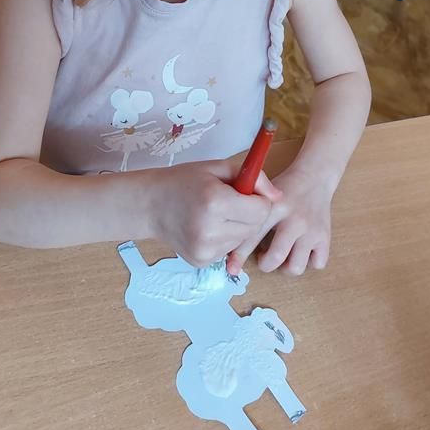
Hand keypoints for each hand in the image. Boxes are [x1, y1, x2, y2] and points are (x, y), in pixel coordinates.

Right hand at [147, 159, 278, 267]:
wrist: (150, 205)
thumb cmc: (186, 181)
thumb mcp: (219, 168)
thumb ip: (255, 178)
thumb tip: (279, 197)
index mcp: (216, 202)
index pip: (261, 211)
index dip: (258, 200)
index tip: (245, 193)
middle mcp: (210, 230)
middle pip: (254, 227)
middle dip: (249, 214)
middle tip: (230, 202)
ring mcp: (204, 250)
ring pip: (243, 241)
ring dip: (237, 228)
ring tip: (216, 215)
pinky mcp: (201, 261)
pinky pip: (228, 250)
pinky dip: (224, 239)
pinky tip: (208, 228)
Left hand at [226, 165, 332, 276]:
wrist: (315, 176)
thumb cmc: (284, 189)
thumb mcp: (264, 194)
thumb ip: (248, 215)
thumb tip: (230, 244)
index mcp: (275, 207)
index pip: (253, 236)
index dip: (239, 255)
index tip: (232, 268)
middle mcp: (294, 220)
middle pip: (275, 258)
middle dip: (265, 265)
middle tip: (264, 258)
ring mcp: (311, 230)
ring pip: (296, 266)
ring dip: (286, 267)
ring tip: (283, 255)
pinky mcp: (325, 236)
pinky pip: (317, 264)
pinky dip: (309, 262)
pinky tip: (302, 251)